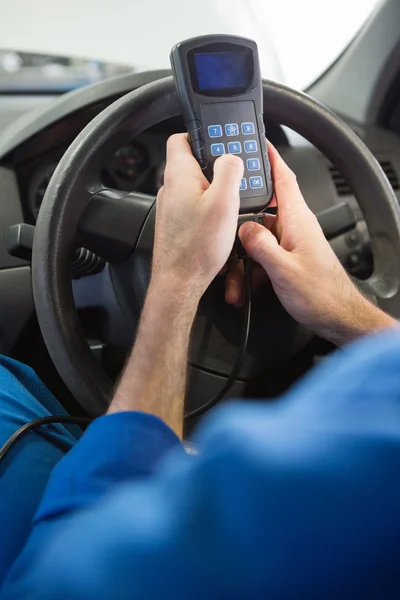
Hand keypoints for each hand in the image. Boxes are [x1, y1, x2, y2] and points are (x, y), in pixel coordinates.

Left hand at [152, 133, 243, 298]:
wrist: (180, 281)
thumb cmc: (197, 248)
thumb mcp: (224, 203)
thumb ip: (229, 171)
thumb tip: (232, 157)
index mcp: (179, 175)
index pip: (181, 138)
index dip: (201, 134)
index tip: (219, 140)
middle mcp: (170, 188)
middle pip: (192, 162)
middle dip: (214, 164)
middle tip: (234, 175)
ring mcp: (171, 207)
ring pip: (194, 186)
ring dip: (213, 188)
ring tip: (231, 201)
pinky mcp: (175, 224)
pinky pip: (193, 205)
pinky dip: (207, 207)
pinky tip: (220, 220)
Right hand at [226, 143, 395, 344]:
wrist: (337, 316)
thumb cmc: (321, 295)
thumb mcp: (284, 270)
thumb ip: (261, 246)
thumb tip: (243, 229)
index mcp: (297, 220)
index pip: (283, 178)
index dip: (270, 158)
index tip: (256, 142)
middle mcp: (294, 227)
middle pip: (259, 214)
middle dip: (239, 229)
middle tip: (223, 240)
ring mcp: (291, 243)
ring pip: (257, 239)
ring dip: (243, 260)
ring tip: (236, 282)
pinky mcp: (288, 258)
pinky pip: (263, 256)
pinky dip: (251, 270)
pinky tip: (245, 287)